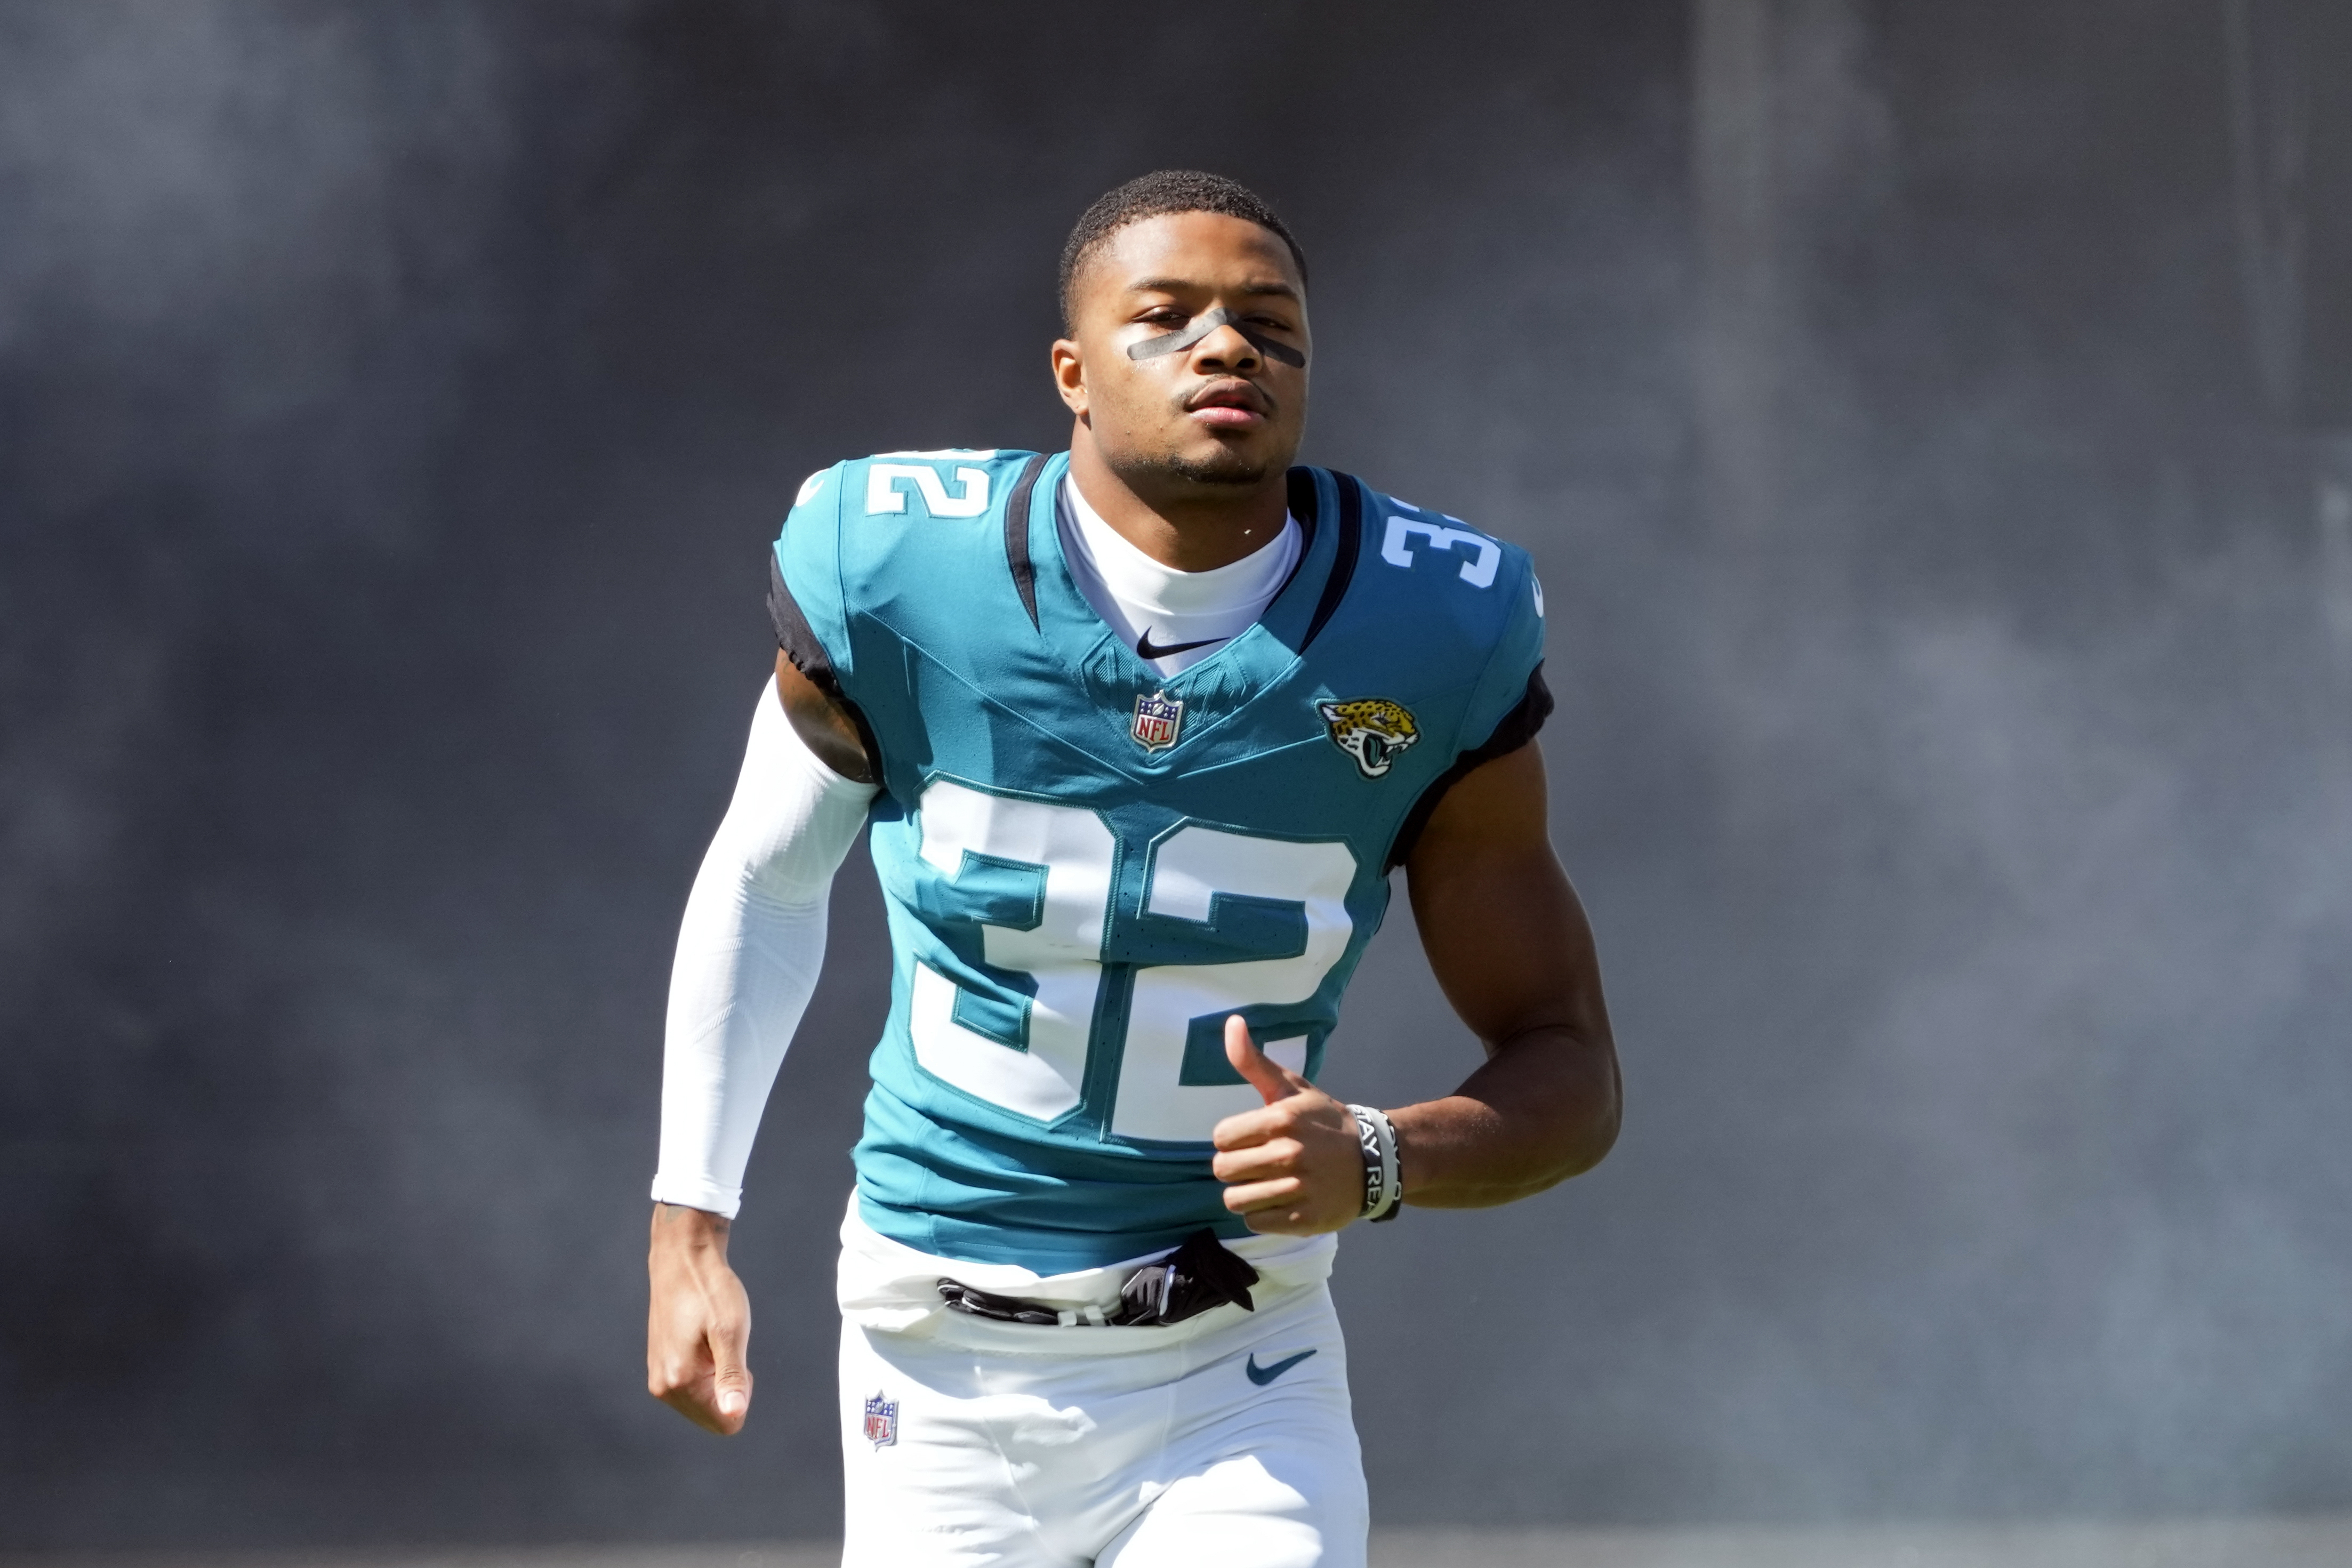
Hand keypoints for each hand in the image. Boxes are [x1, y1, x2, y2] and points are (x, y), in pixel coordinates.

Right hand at [646, 1203, 752, 1434]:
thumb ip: (732, 1377)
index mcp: (678, 1381)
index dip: (741, 1393)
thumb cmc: (709, 1290)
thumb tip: (734, 1414)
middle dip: (727, 1388)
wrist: (682, 1258)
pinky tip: (702, 1337)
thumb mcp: (731, 1331)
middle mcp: (663, 1386)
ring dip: (716, 1377)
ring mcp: (658, 1376)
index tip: (734, 1357)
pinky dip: (705, 1368)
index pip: (726, 1423)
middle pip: (712, 1416)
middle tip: (723, 1346)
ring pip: (703, 1402)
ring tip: (711, 1339)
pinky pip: (691, 1386)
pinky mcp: (660, 1365)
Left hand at [1209, 1015, 1366, 1234]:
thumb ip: (1254, 1061)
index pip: (1221, 1137)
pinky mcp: (1303, 1219)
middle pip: (1223, 1169)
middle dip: (1236, 1167)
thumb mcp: (1292, 1089)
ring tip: (1268, 1183)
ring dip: (1247, 1193)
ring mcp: (1297, 1189)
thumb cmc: (1323, 1122)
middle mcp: (1288, 1154)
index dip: (1232, 1140)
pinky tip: (1282, 1200)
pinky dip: (1262, 1215)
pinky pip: (1255, 1222)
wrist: (1375, 1160)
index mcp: (1280, 1119)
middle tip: (1259, 1163)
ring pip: (1235, 1200)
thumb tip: (1231, 1022)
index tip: (1252, 1139)